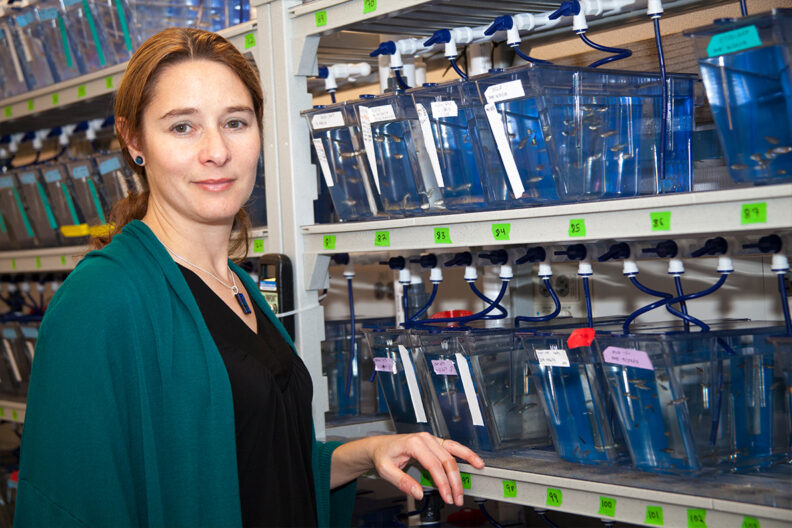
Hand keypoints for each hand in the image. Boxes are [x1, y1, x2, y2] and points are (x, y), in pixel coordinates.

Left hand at [369, 432, 483, 505]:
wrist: (379, 446)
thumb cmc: (383, 455)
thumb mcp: (386, 470)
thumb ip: (402, 482)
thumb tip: (418, 493)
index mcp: (413, 443)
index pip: (434, 465)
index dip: (442, 483)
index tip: (447, 496)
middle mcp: (424, 439)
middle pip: (446, 460)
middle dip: (454, 481)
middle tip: (457, 497)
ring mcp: (430, 439)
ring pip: (453, 452)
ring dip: (465, 464)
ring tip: (477, 472)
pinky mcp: (434, 442)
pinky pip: (452, 447)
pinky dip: (465, 453)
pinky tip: (474, 460)